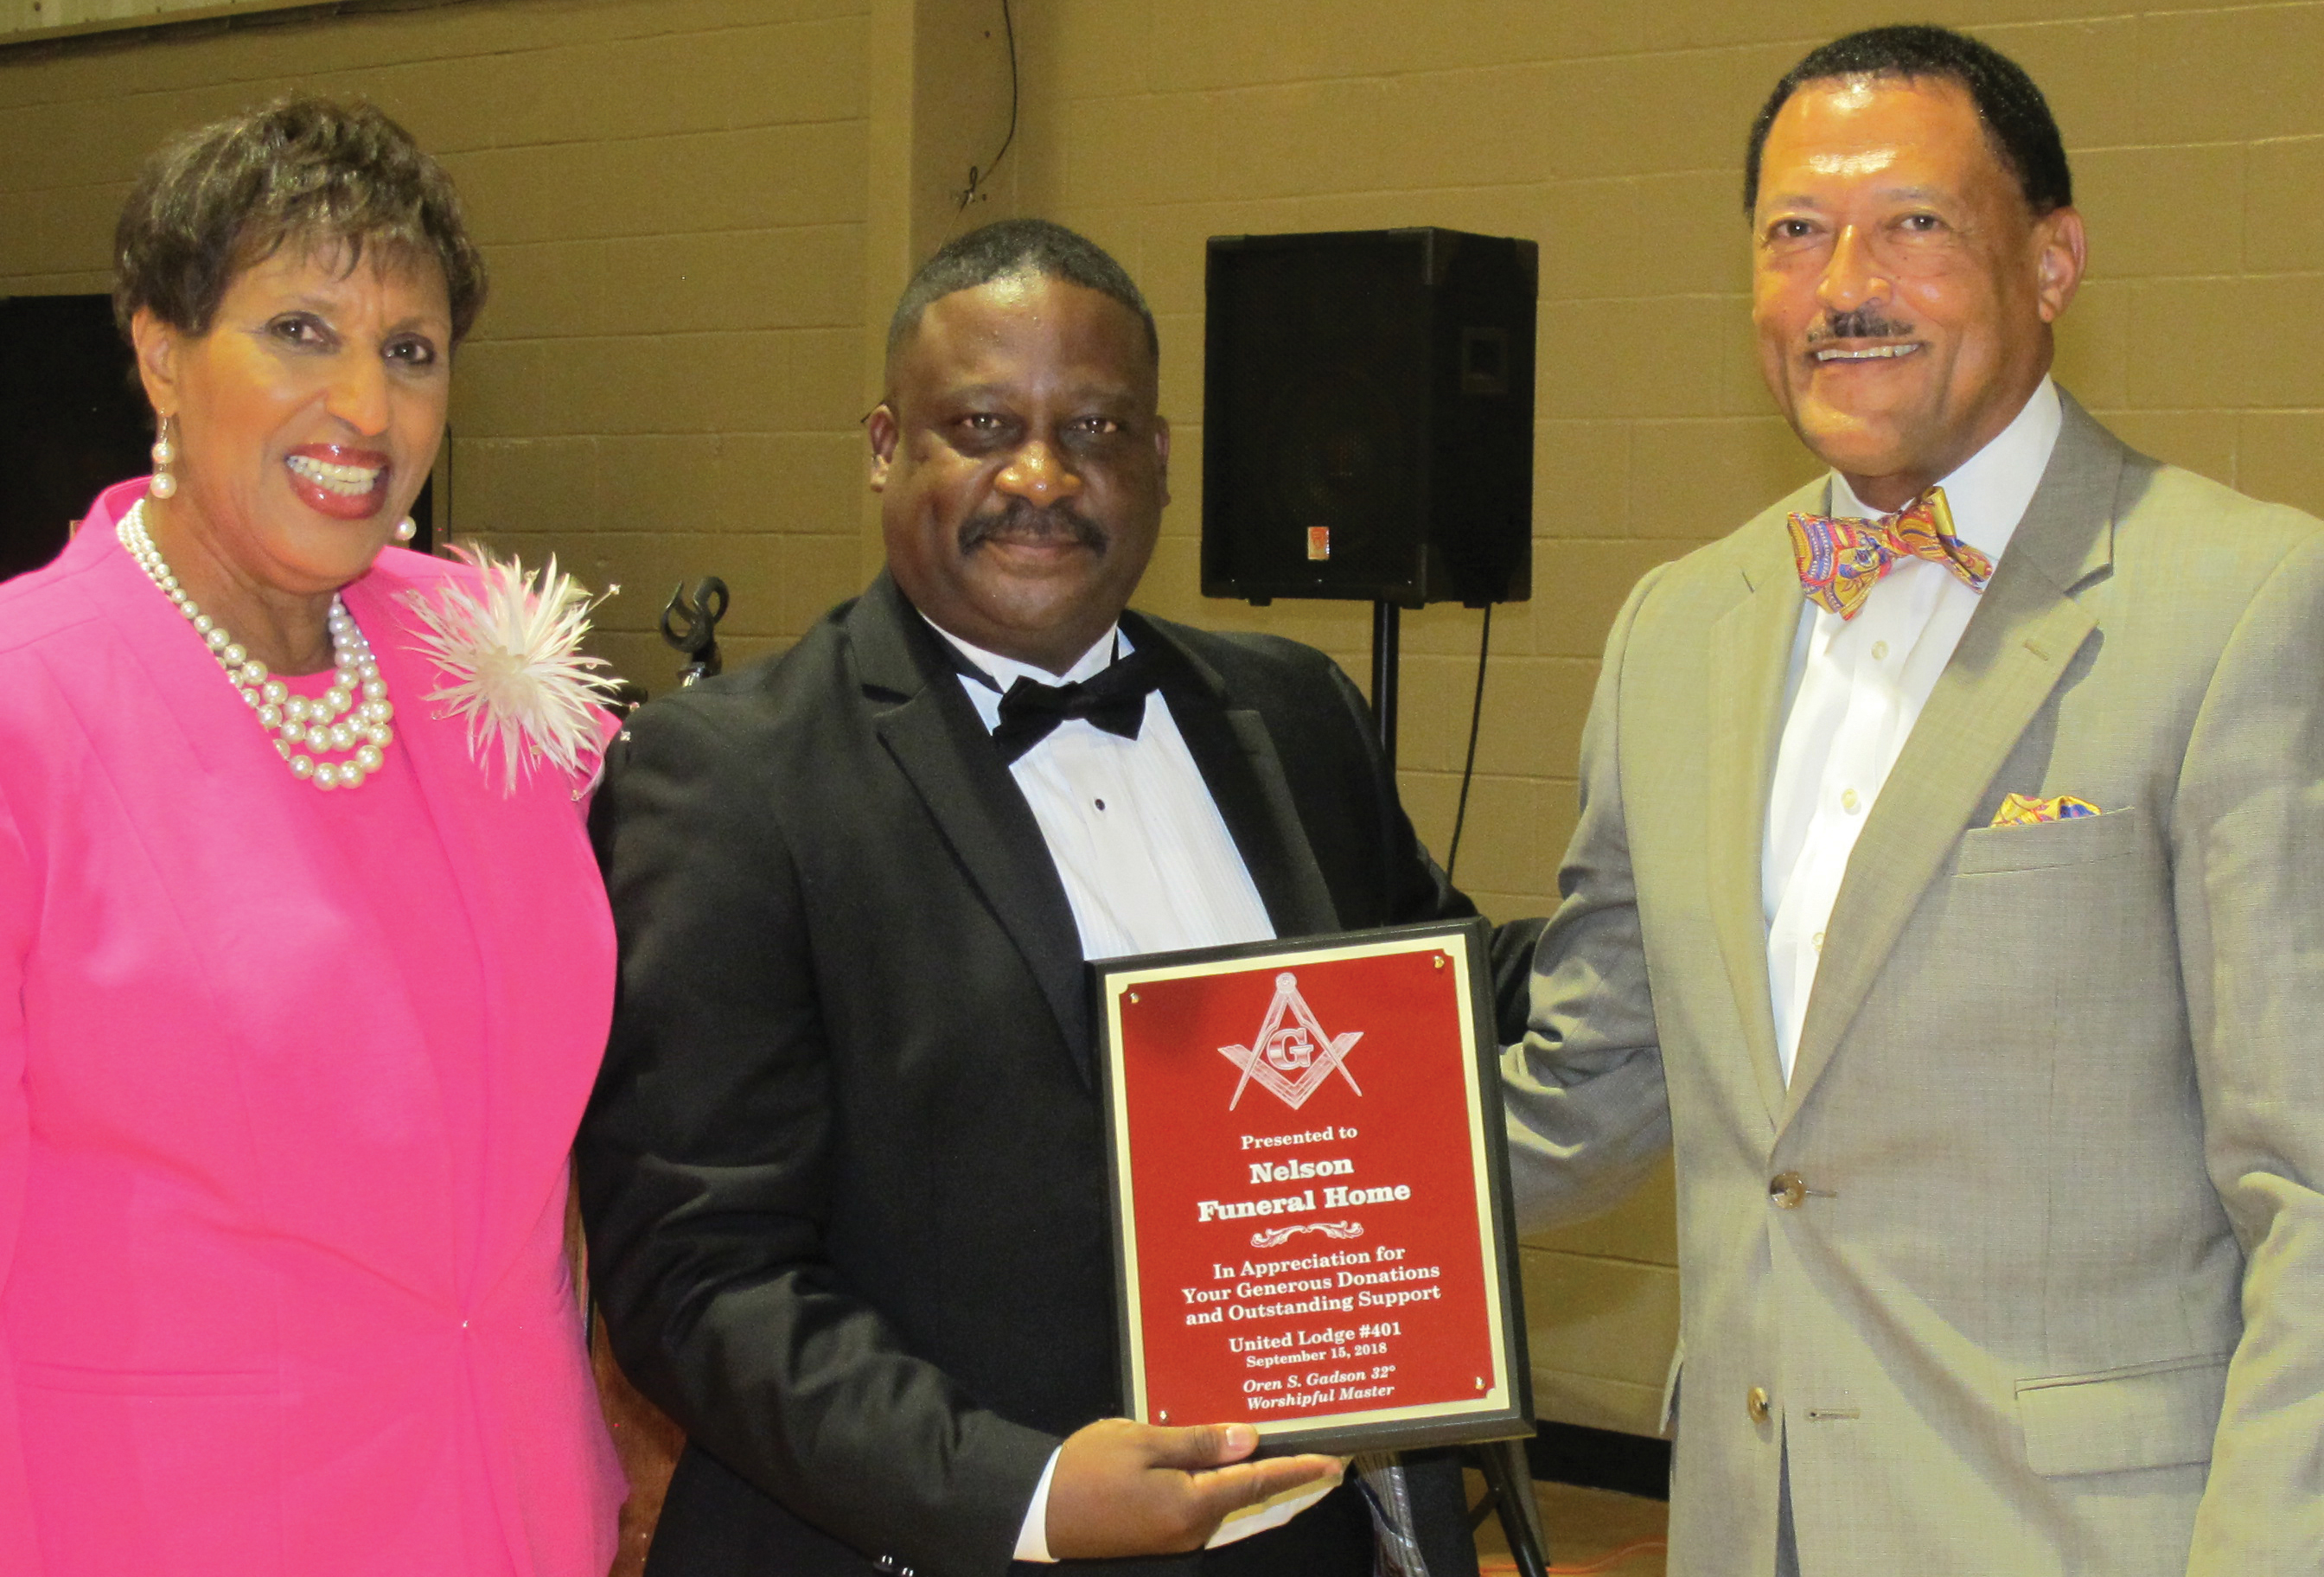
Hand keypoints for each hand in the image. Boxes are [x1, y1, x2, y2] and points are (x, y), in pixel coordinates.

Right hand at [1044, 1416, 1343, 1558]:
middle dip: (1289, 1480)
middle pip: (1251, 1500)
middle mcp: (1191, 1528)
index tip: (1334, 1462)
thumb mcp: (1142, 1442)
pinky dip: (1229, 1489)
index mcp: (1191, 1505)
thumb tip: (1248, 1440)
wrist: (1037, 1511)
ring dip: (1259, 1483)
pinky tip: (1234, 1469)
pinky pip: (1207, 1508)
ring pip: (1231, 1505)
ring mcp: (1175, 1535)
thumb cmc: (1086, 1470)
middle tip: (1325, 1462)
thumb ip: (1198, 1443)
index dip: (1298, 1471)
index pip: (1258, 1484)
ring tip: (1290, 1460)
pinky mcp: (1159, 1533)